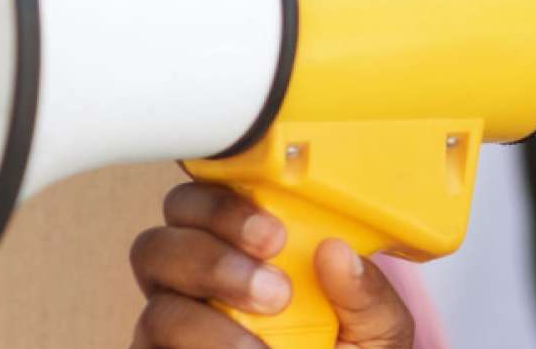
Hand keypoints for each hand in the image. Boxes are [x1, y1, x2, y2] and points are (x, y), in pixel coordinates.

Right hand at [129, 182, 417, 348]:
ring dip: (208, 324)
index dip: (222, 204)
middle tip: (274, 292)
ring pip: (157, 308)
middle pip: (159, 243)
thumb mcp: (378, 327)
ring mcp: (175, 330)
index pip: (204, 201)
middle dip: (210, 258)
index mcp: (242, 250)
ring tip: (259, 348)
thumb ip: (367, 293)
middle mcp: (197, 286)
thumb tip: (338, 252)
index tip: (274, 234)